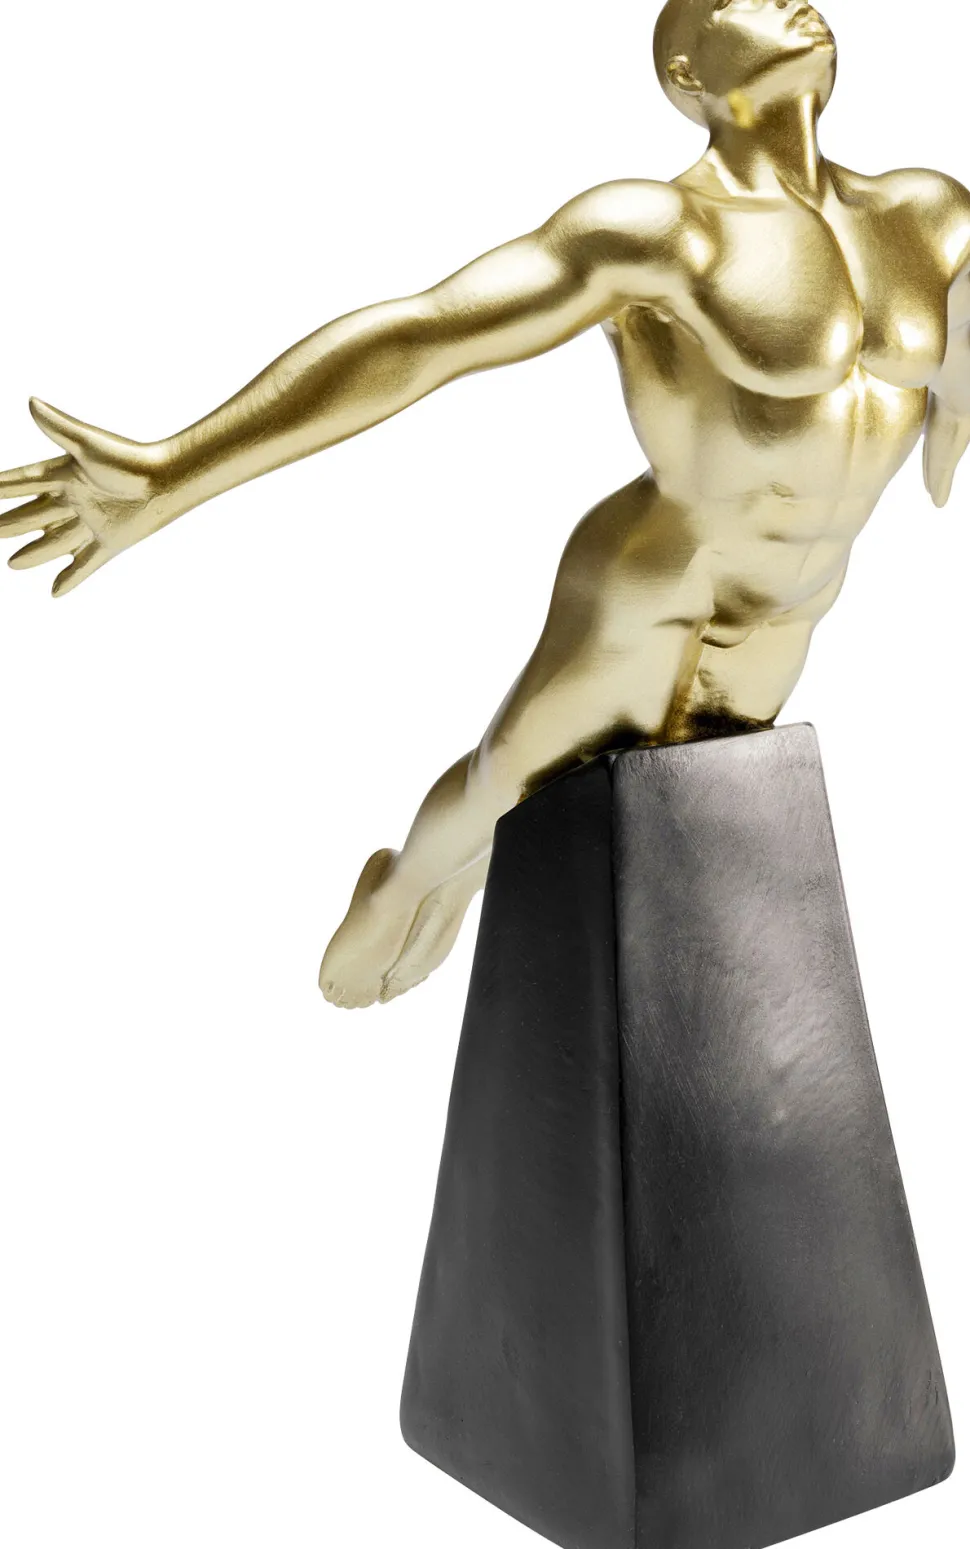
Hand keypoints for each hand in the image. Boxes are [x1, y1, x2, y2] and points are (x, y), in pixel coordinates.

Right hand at [0, 399, 175, 596]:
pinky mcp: (109, 542)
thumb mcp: (87, 444)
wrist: (165, 482)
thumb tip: (30, 402)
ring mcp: (91, 523)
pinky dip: (70, 578)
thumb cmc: (127, 460)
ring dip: (34, 554)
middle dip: (10, 525)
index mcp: (64, 475)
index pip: (23, 482)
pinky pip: (85, 565)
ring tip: (12, 564)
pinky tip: (55, 592)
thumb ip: (57, 427)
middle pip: (33, 515)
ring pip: (54, 543)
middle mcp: (75, 500)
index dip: (3, 488)